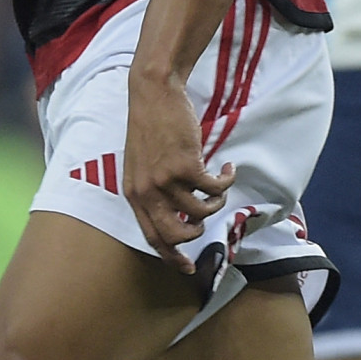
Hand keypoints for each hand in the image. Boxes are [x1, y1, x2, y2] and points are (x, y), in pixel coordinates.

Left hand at [124, 74, 235, 272]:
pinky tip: (227, 169)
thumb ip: (153, 189)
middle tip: (207, 222)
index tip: (187, 266)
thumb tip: (178, 213)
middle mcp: (147, 191)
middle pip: (176, 234)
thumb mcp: (141, 164)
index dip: (171, 256)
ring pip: (200, 212)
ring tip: (219, 186)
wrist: (153, 92)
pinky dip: (226, 181)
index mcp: (133, 193)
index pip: (152, 236)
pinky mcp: (186, 166)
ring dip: (216, 203)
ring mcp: (166, 180)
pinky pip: (215, 188)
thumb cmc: (150, 125)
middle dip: (196, 234)